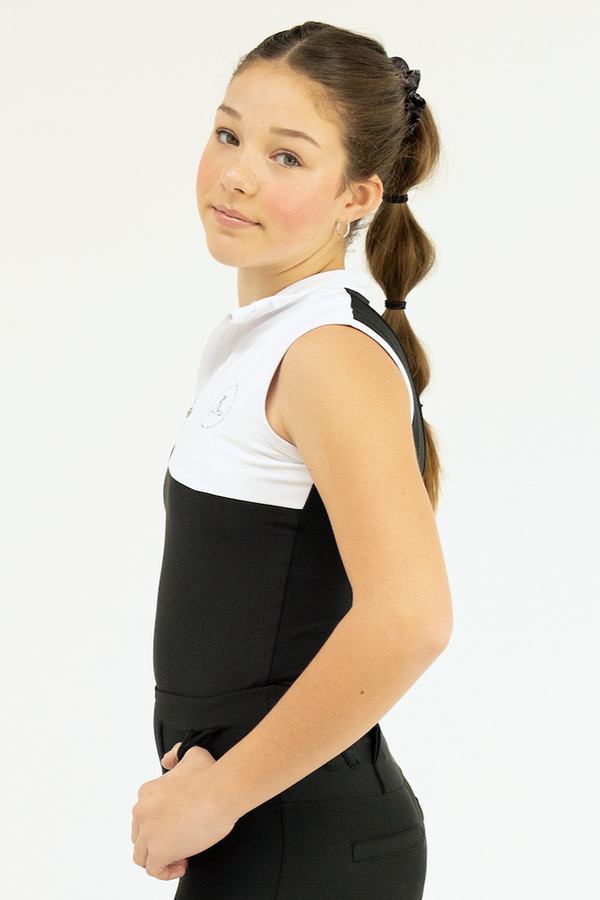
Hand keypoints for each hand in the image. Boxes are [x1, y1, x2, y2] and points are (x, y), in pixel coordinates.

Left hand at [132, 744, 237, 879]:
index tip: (177, 826)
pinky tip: (182, 865)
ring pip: (142, 855)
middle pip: (140, 836)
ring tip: (181, 856)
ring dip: (159, 858)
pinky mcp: (159, 851)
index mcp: (147, 793)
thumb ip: (175, 755)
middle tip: (179, 842)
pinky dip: (166, 872)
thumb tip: (168, 760)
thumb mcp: (191, 754)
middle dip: (157, 841)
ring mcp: (148, 833)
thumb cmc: (210, 775)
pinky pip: (154, 870)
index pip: (143, 816)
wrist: (220, 791)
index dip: (160, 824)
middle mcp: (142, 812)